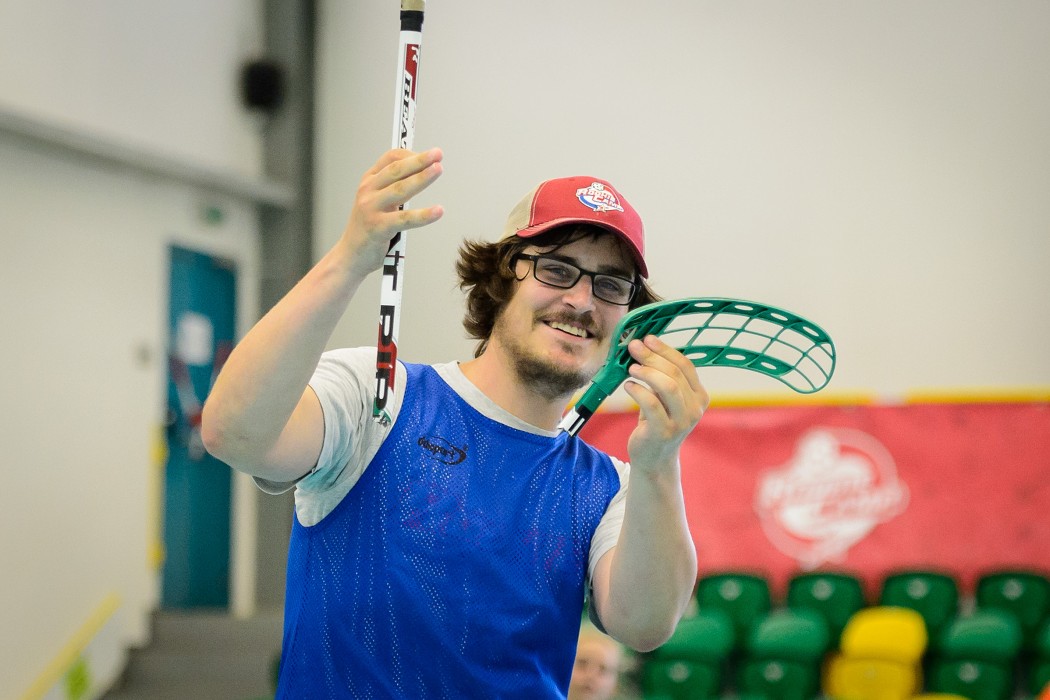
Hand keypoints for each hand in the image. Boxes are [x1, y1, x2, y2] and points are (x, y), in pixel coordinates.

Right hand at [340, 148, 444, 275]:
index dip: (411, 154)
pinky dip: (423, 215)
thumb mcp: (376, 200)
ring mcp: (371, 208)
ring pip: (401, 190)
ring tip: (438, 170)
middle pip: (397, 170)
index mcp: (368, 181)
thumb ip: (391, 187)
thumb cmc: (368, 227)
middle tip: (438, 154)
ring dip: (421, 178)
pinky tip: (439, 211)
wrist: (350, 255)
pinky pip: (405, 219)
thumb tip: (420, 171)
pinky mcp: (378, 228)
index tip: (430, 155)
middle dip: (419, 160)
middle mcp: (368, 191)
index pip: (390, 159)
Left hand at [621, 335, 708, 471]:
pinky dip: (638, 390)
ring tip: (631, 368)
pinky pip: (652, 404)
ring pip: (668, 386)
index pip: (686, 365)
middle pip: (675, 373)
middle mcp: (695, 408)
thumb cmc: (656, 421)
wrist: (654, 458)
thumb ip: (661, 375)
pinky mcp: (664, 432)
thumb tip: (643, 345)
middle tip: (633, 347)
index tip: (647, 339)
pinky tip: (628, 386)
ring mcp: (682, 421)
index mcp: (699, 396)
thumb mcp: (664, 398)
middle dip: (652, 357)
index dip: (665, 350)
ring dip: (647, 372)